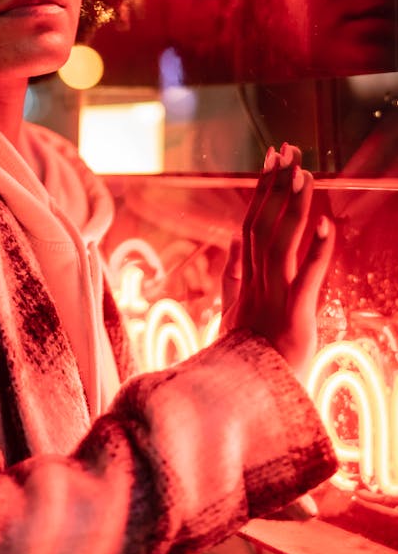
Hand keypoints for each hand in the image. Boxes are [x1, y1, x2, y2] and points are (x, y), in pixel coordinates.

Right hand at [221, 143, 334, 382]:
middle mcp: (257, 284)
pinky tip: (324, 225)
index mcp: (246, 281)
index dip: (262, 192)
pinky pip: (306, 280)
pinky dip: (316, 252)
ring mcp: (274, 299)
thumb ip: (230, 277)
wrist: (236, 404)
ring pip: (280, 242)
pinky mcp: (294, 319)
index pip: (252, 226)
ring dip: (292, 206)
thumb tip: (229, 242)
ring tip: (302, 171)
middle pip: (263, 225)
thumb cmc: (239, 363)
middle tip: (286, 149)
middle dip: (275, 186)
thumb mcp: (230, 314)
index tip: (272, 161)